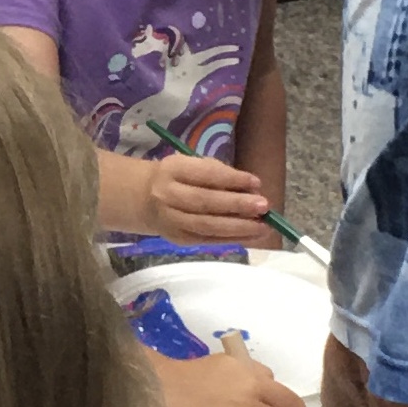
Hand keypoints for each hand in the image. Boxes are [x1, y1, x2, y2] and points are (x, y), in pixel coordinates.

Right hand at [145, 149, 277, 244]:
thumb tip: (252, 188)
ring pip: (207, 225)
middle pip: (205, 202)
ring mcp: (172, 221)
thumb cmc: (178, 178)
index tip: (256, 182)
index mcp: (173, 170)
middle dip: (237, 205)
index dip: (232, 179)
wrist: (143, 199)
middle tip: (264, 206)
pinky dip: (233, 239)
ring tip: (263, 226)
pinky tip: (252, 237)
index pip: (205, 174)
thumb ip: (219, 173)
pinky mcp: (179, 239)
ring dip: (238, 227)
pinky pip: (208, 240)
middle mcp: (168, 195)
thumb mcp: (192, 165)